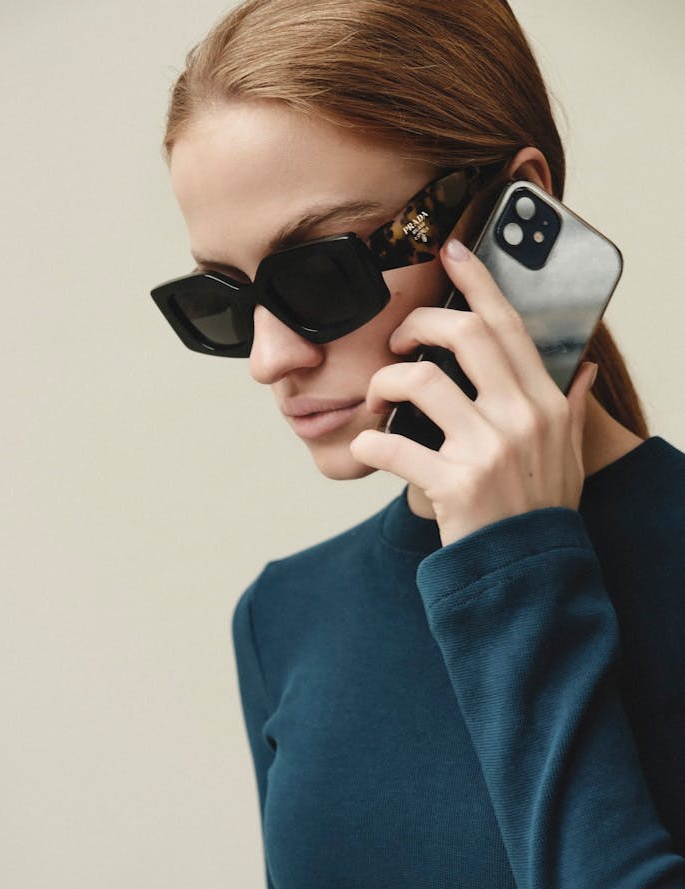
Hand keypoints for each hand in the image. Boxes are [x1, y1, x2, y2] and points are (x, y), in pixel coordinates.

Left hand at [349, 239, 597, 548]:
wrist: (529, 576)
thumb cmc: (540, 513)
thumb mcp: (569, 457)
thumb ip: (573, 408)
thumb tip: (583, 369)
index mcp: (547, 404)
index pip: (509, 326)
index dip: (477, 281)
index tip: (451, 251)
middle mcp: (522, 418)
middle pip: (464, 335)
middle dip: (417, 325)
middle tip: (397, 342)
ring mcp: (489, 450)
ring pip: (419, 380)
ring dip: (383, 383)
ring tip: (376, 403)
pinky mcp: (455, 484)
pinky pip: (393, 445)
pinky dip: (368, 443)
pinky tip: (367, 448)